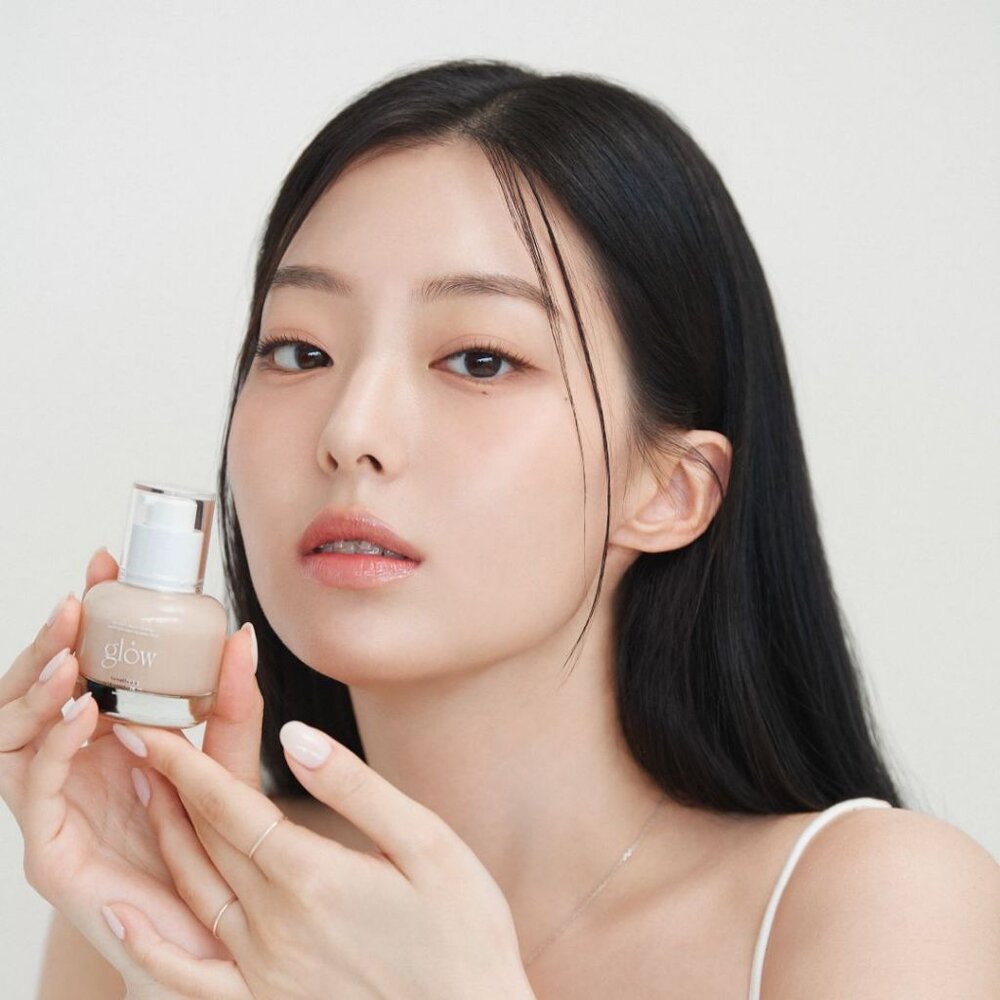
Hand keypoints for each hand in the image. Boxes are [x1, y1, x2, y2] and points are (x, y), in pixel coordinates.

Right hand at [0, 547, 265, 997]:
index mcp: (100, 741)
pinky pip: (31, 791)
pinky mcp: (50, 853)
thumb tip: (244, 633)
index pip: (75, 666)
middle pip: (32, 692)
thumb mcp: (225, 764)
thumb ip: (231, 705)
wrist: (213, 940)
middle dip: (50, 639)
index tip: (106, 562)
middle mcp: (67, 768)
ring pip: (12, 733)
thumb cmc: (210, 851)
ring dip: (37, 684)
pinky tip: (82, 713)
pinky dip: (50, 746)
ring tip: (72, 648)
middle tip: (80, 597)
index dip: (85, 613)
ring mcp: (51, 808)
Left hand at [103, 718, 536, 999]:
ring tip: (140, 795)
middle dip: (167, 788)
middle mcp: (273, 924)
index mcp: (312, 875)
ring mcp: (262, 971)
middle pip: (204, 842)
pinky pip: (187, 976)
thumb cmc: (464, 930)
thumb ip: (355, 788)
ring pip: (191, 893)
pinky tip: (118, 917)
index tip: (148, 729)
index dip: (183, 764)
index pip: (228, 806)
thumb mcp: (427, 844)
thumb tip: (292, 737)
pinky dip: (146, 946)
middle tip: (138, 744)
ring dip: (162, 840)